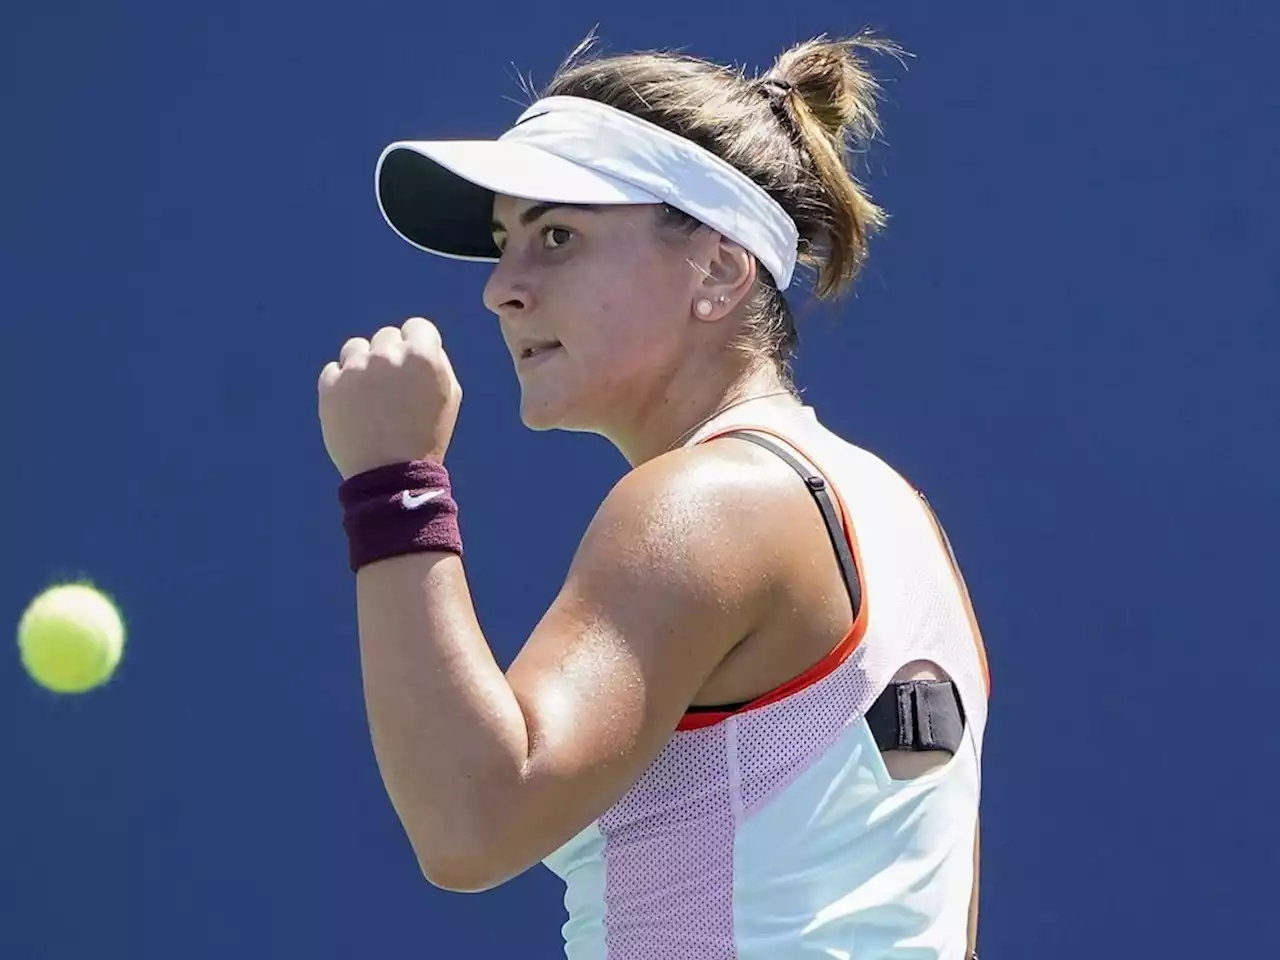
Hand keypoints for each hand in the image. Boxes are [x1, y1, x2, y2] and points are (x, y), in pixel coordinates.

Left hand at [318, 317, 461, 478]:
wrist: (391, 475)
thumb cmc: (426, 436)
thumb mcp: (449, 396)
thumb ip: (436, 361)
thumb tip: (417, 343)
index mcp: (423, 356)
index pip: (417, 327)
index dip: (417, 347)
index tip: (413, 368)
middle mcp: (388, 355)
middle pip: (386, 336)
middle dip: (391, 357)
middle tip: (393, 390)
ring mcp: (356, 369)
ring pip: (356, 348)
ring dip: (363, 365)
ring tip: (371, 398)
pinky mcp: (330, 385)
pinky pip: (334, 370)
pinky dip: (342, 385)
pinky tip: (355, 408)